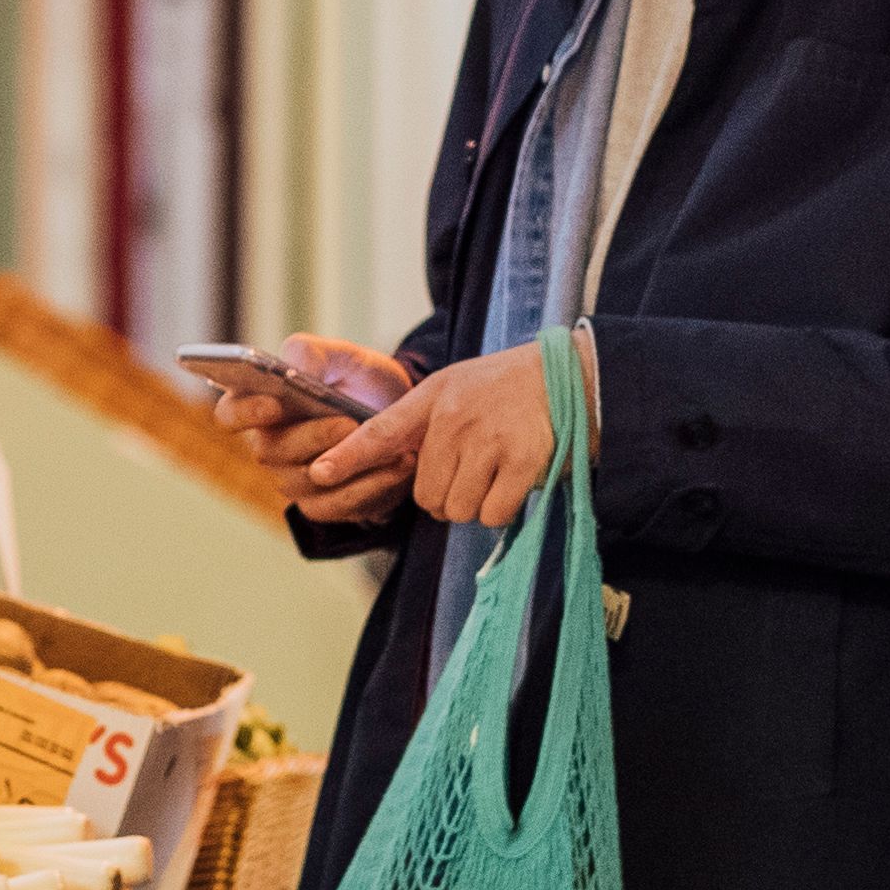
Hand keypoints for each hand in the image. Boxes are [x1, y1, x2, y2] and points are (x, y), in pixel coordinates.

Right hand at [209, 335, 413, 527]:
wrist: (404, 415)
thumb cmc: (361, 382)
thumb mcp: (344, 356)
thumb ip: (312, 353)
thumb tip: (288, 367)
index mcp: (261, 405)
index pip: (230, 413)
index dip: (244, 412)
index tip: (274, 403)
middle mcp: (270, 447)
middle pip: (271, 451)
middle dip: (311, 437)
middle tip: (348, 423)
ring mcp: (293, 480)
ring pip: (307, 482)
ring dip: (348, 465)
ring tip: (388, 445)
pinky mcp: (323, 505)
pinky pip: (338, 505)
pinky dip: (371, 487)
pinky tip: (398, 466)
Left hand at [316, 345, 560, 529]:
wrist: (570, 376)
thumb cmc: (506, 389)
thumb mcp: (455, 388)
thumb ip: (422, 424)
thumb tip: (395, 472)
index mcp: (433, 397)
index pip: (381, 431)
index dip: (349, 456)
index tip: (319, 473)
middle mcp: (455, 418)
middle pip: (426, 496)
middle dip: (445, 496)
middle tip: (471, 473)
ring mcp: (489, 440)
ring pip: (458, 509)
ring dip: (475, 505)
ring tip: (495, 472)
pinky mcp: (522, 461)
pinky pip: (494, 513)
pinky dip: (503, 509)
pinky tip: (515, 481)